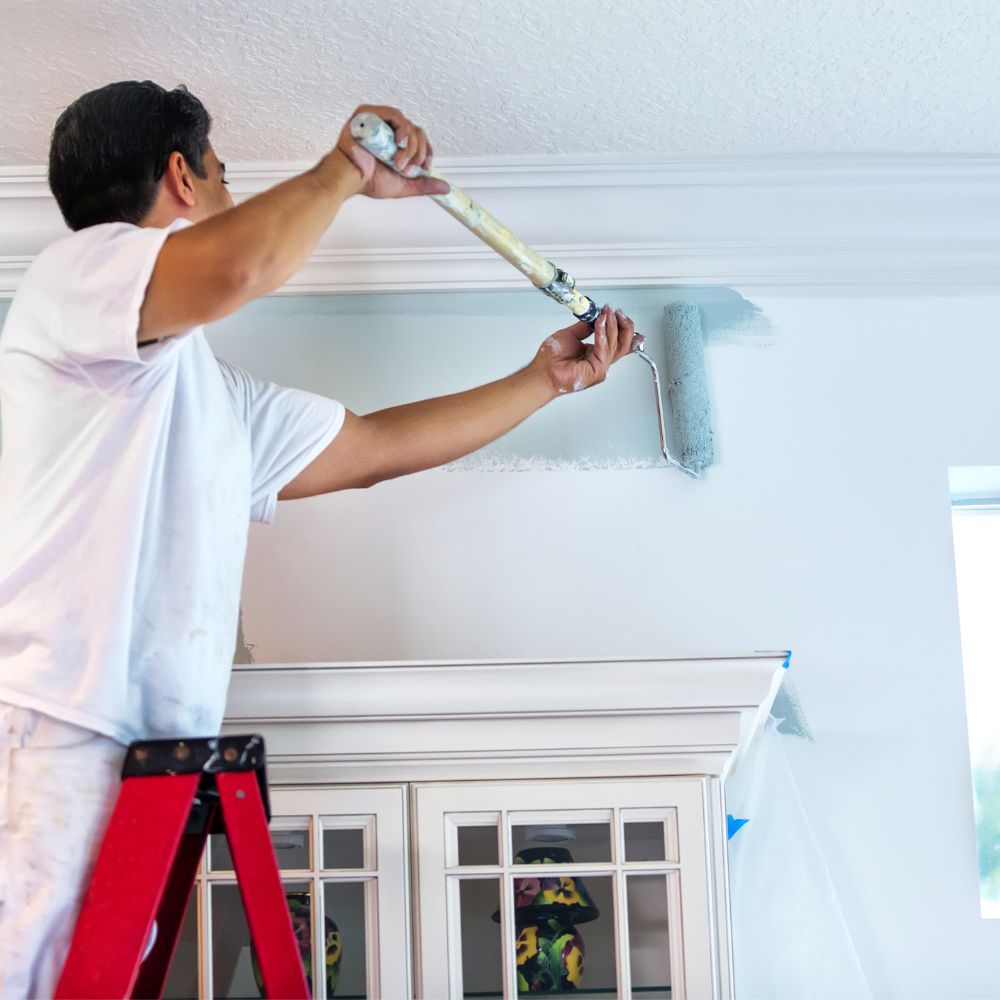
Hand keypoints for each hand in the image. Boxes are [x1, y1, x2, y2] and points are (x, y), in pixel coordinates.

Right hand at [334, 104, 449, 199]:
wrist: (349, 178)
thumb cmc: (368, 181)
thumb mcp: (403, 185)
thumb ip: (423, 184)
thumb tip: (445, 188)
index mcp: (395, 143)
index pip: (419, 140)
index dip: (426, 152)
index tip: (424, 167)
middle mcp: (388, 131)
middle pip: (417, 132)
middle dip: (418, 153)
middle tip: (406, 168)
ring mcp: (379, 121)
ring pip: (409, 125)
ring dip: (410, 146)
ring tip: (398, 161)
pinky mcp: (369, 114)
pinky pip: (395, 114)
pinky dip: (402, 129)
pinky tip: (398, 143)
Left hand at [532, 305, 643, 395]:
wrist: (543, 372)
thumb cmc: (552, 359)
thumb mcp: (571, 335)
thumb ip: (585, 327)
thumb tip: (595, 316)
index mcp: (596, 354)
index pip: (618, 341)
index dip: (621, 326)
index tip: (617, 313)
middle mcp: (601, 361)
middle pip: (623, 344)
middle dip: (624, 326)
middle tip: (618, 313)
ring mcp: (601, 367)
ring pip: (615, 345)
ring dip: (612, 326)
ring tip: (607, 314)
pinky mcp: (597, 370)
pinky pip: (604, 350)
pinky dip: (602, 334)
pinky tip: (600, 323)